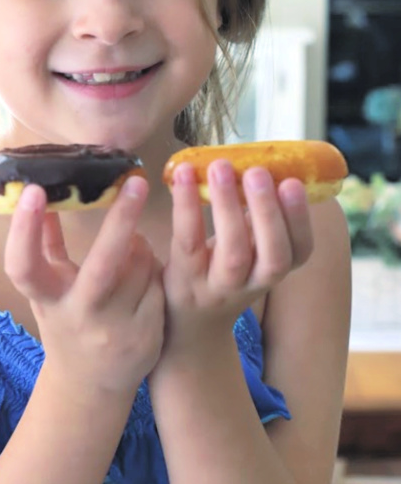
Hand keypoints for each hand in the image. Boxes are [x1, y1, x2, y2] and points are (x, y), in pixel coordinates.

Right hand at [4, 176, 164, 396]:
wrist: (90, 386)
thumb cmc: (67, 323)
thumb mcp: (47, 289)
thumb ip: (42, 243)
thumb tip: (34, 191)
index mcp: (48, 300)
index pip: (25, 266)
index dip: (24, 229)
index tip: (33, 189)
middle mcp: (80, 315)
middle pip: (103, 263)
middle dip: (121, 219)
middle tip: (136, 181)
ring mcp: (116, 329)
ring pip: (142, 264)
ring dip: (140, 245)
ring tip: (131, 247)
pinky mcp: (147, 336)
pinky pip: (159, 283)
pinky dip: (154, 271)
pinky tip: (145, 278)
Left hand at [158, 159, 313, 360]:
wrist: (187, 323)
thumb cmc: (222, 269)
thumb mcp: (251, 249)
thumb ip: (260, 216)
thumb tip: (268, 160)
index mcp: (273, 271)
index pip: (299, 251)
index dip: (300, 219)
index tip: (294, 182)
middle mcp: (252, 284)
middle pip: (273, 256)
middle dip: (269, 212)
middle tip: (258, 172)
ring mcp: (218, 286)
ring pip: (233, 252)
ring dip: (229, 206)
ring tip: (220, 167)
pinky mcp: (184, 279)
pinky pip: (188, 241)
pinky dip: (186, 205)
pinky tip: (184, 174)